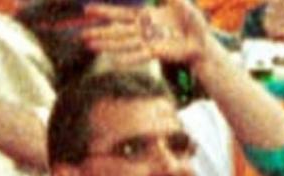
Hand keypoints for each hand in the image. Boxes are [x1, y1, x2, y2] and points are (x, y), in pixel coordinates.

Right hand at [81, 0, 210, 69]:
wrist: (202, 41)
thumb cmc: (191, 20)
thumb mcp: (178, 0)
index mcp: (146, 17)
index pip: (121, 14)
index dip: (104, 12)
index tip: (87, 11)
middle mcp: (143, 31)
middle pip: (117, 32)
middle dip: (99, 33)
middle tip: (81, 36)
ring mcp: (148, 42)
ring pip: (123, 44)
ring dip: (107, 45)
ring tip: (90, 47)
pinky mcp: (156, 52)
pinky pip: (139, 55)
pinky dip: (127, 58)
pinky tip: (114, 61)